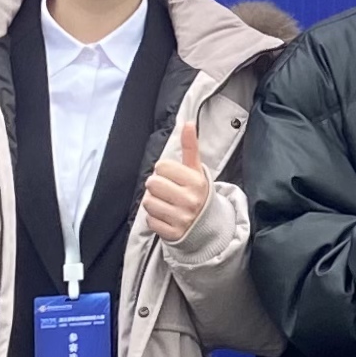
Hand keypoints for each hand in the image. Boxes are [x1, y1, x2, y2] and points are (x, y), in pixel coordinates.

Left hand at [139, 120, 213, 243]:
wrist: (208, 225)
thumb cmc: (197, 192)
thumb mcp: (196, 169)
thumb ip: (190, 146)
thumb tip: (188, 123)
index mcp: (195, 181)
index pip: (162, 167)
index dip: (164, 170)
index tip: (173, 177)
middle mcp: (189, 200)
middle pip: (152, 183)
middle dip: (156, 186)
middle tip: (167, 190)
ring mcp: (181, 218)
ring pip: (148, 202)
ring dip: (153, 202)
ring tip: (165, 203)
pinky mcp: (172, 233)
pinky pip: (150, 220)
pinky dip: (154, 218)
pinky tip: (166, 216)